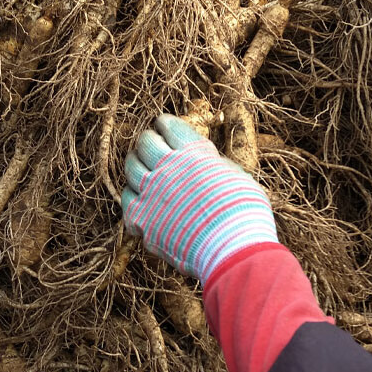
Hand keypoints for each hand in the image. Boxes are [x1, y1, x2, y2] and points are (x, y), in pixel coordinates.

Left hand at [122, 114, 277, 284]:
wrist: (233, 247)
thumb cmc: (244, 211)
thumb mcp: (235, 173)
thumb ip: (214, 163)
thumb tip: (205, 160)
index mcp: (192, 151)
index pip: (169, 126)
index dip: (165, 124)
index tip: (164, 125)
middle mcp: (167, 166)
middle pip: (145, 143)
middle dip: (149, 141)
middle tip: (151, 145)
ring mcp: (151, 192)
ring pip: (131, 168)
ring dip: (136, 164)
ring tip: (140, 166)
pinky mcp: (142, 219)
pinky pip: (127, 200)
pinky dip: (133, 196)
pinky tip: (140, 198)